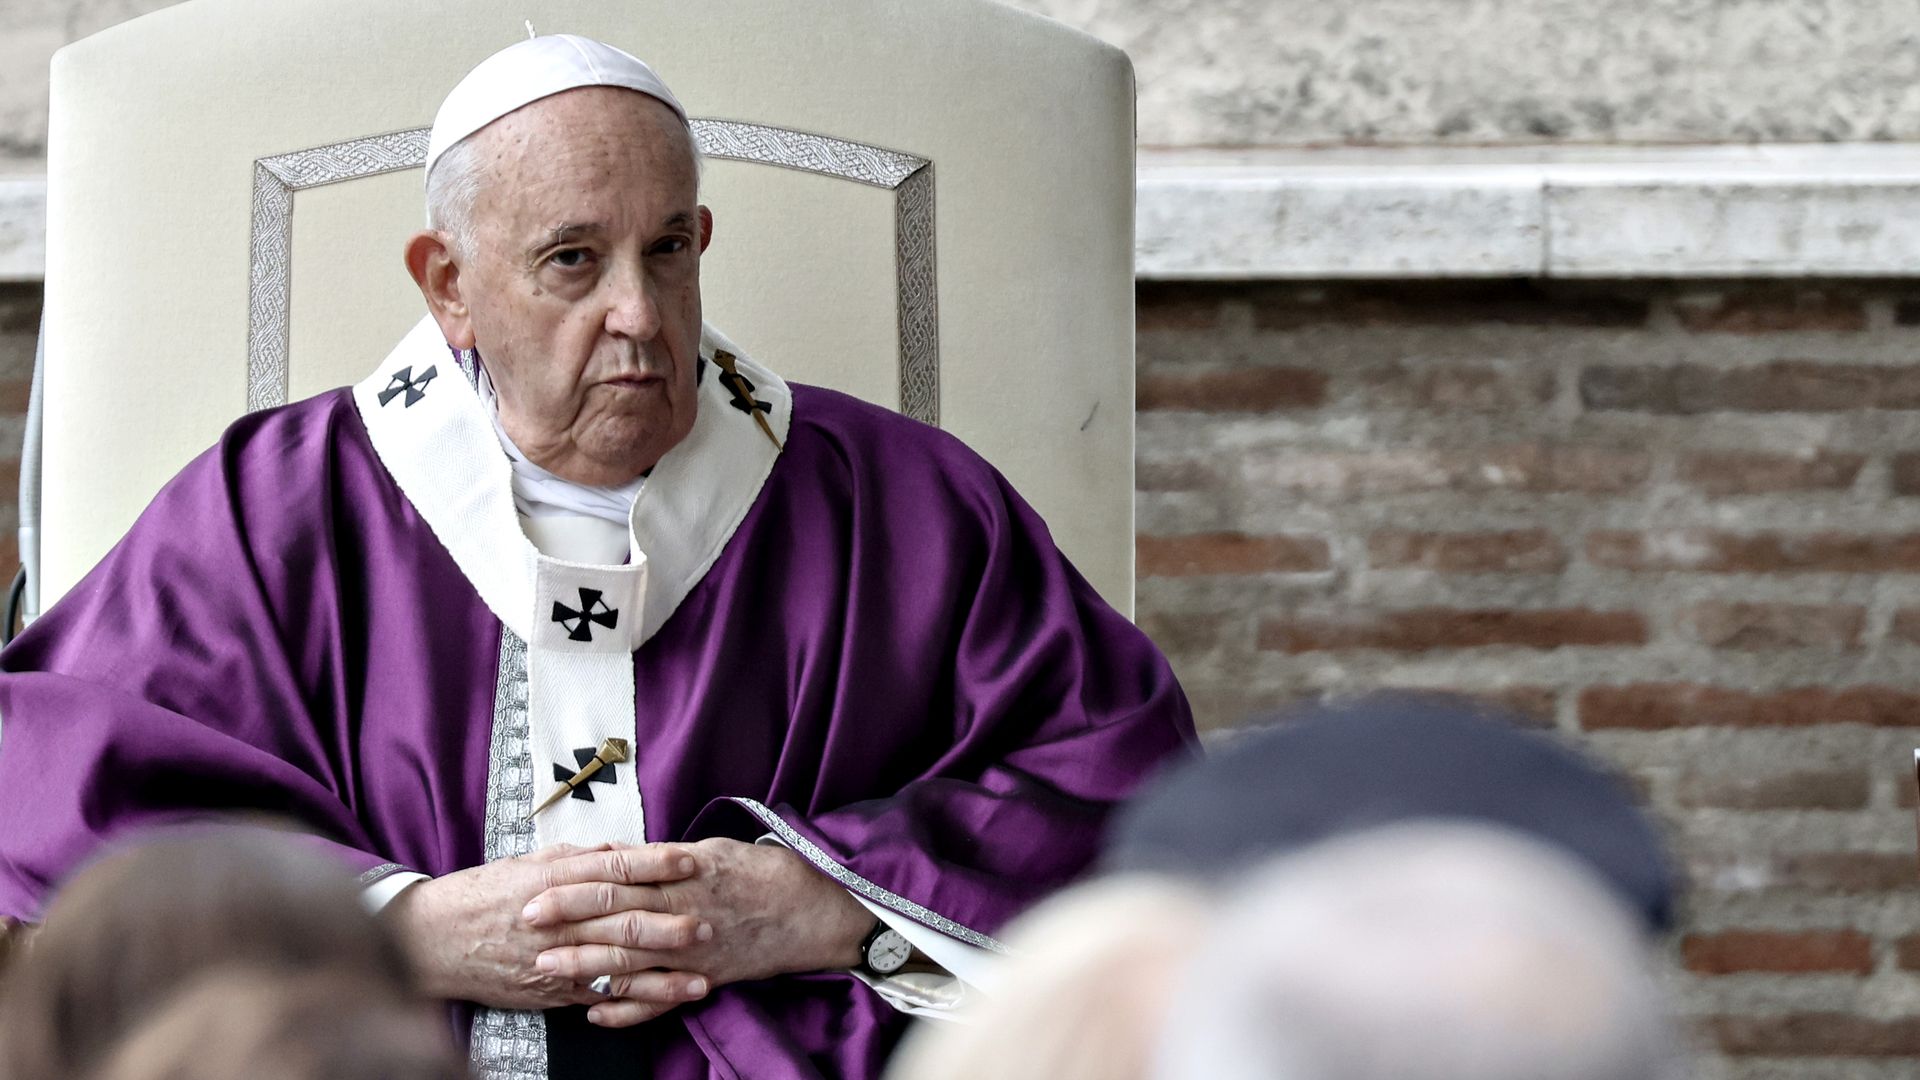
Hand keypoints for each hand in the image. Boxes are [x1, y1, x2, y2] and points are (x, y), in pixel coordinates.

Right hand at [384, 842, 705, 1010]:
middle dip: (669, 923)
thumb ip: (576, 858)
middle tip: (710, 921)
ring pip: (615, 967)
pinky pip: (598, 998)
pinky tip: (665, 1002)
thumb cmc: (482, 895)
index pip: (612, 868)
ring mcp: (554, 959)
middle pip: (621, 920)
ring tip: (702, 976)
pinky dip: (634, 1002)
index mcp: (551, 880)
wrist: (430, 942)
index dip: (654, 863)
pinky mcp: (550, 990)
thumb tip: (620, 849)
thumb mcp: (526, 864)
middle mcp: (556, 919)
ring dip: (663, 974)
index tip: (690, 858)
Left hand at [523, 838, 872, 1026]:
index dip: (574, 884)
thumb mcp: (710, 850)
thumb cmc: (758, 872)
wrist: (810, 909)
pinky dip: (627, 1010)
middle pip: (614, 916)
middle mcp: (681, 912)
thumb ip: (663, 858)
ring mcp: (691, 950)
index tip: (536, 886)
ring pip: (630, 960)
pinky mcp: (703, 978)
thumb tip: (619, 854)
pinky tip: (595, 1013)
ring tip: (546, 968)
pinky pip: (659, 999)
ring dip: (585, 964)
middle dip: (566, 921)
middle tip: (524, 922)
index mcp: (681, 874)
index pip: (616, 877)